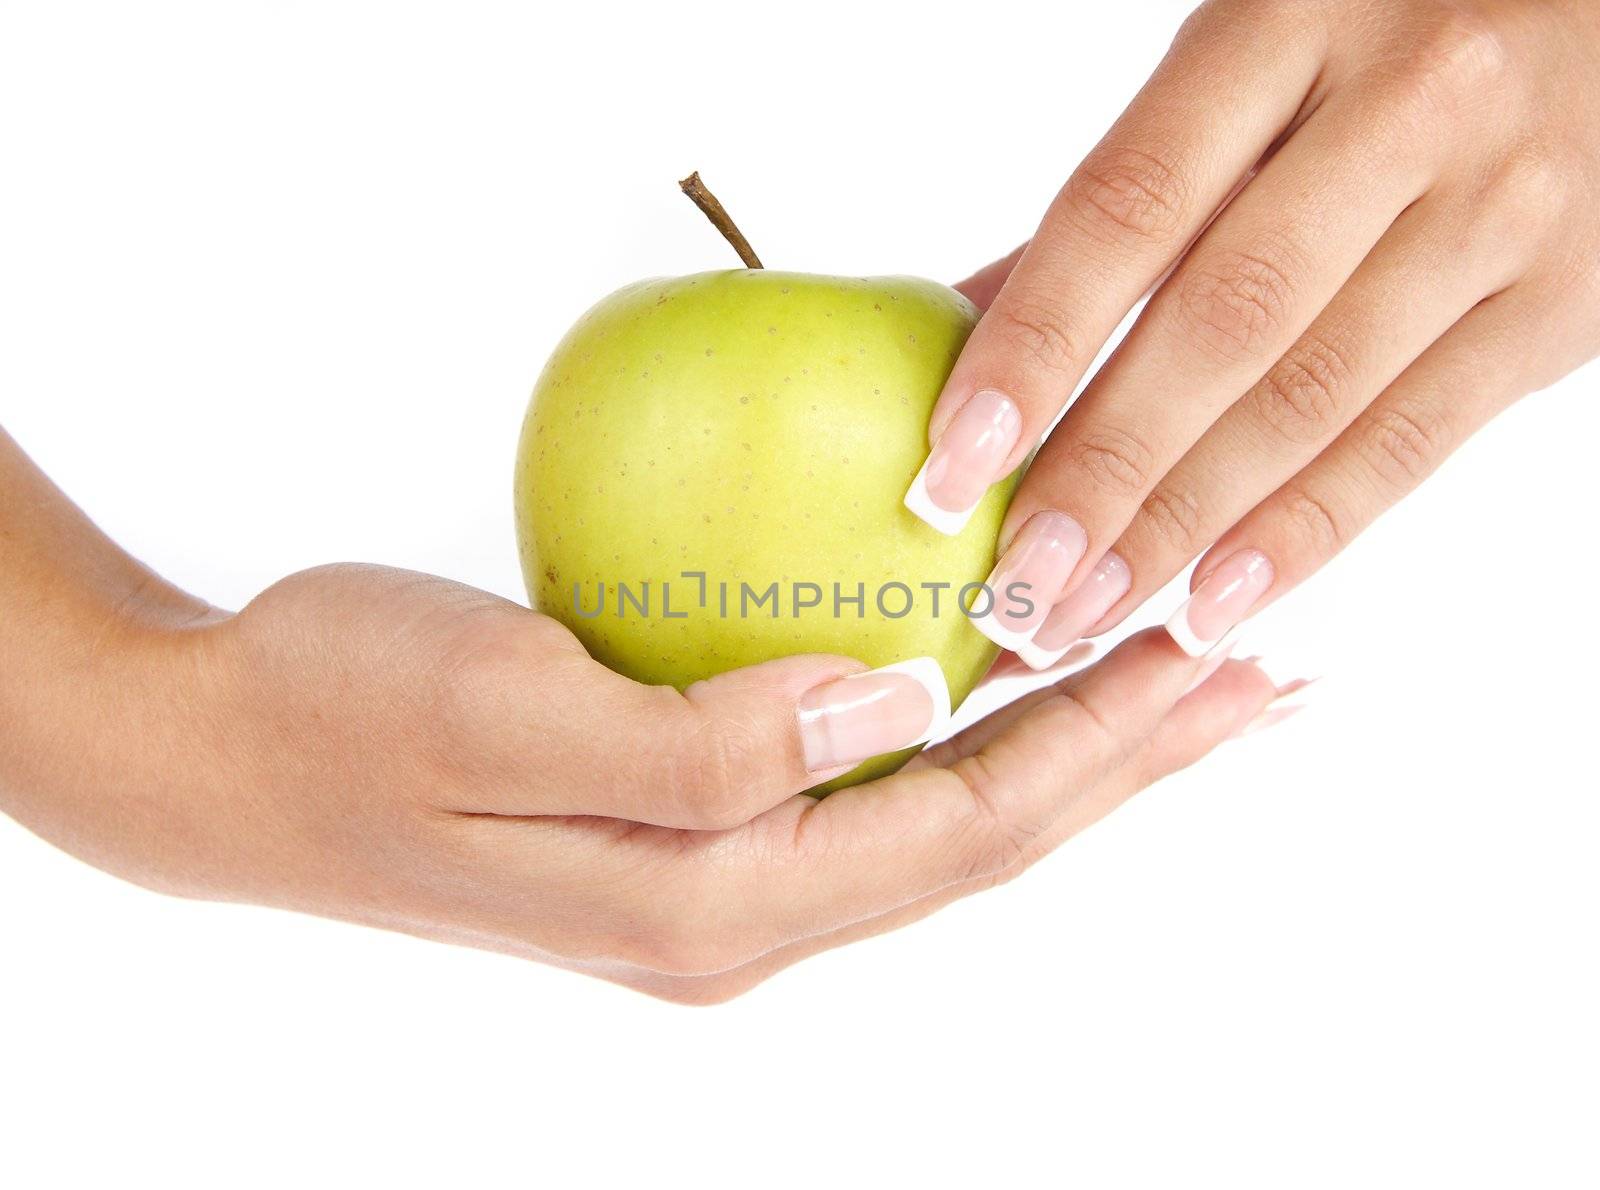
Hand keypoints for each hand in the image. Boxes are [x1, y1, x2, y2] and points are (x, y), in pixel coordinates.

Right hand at [3, 555, 1289, 1002]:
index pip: (959, 830)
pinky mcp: (682, 831)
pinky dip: (957, 726)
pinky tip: (993, 675)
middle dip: (1126, 756)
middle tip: (1249, 669)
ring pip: (935, 820)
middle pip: (979, 838)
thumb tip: (887, 706)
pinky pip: (860, 782)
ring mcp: (708, 884)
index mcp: (703, 909)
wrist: (224, 759)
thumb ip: (693, 744)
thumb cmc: (334, 711)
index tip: (1215, 660)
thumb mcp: (491, 711)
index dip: (1103, 748)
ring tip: (1167, 678)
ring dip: (1061, 748)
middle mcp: (729, 920)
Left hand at [907, 0, 1599, 663]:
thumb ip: (1130, 192)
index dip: (1032, 348)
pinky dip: (1303, 536)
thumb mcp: (1253, 59)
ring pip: (1310, 402)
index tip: (950, 465)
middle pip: (1220, 326)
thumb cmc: (1388, 31)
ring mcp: (1503, 206)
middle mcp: (1409, 105)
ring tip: (1081, 615)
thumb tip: (974, 329)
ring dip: (1180, 530)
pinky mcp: (1565, 301)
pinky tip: (1212, 603)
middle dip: (1100, 475)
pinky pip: (1413, 443)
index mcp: (1288, 18)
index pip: (1129, 209)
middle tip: (1010, 584)